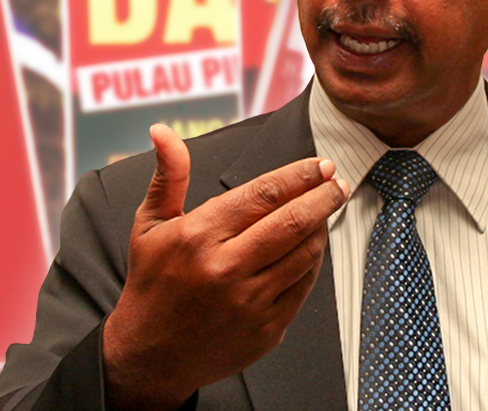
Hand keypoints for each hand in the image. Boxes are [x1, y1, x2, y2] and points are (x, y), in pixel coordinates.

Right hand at [102, 125, 350, 410]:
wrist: (151, 356)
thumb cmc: (152, 283)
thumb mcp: (149, 225)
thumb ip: (168, 175)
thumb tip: (162, 131)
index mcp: (198, 236)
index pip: (262, 194)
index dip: (299, 175)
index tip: (321, 165)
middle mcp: (225, 268)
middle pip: (292, 222)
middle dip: (323, 197)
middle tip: (338, 182)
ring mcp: (249, 302)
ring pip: (304, 254)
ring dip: (321, 227)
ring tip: (325, 210)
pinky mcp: (266, 329)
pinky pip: (303, 286)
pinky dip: (313, 262)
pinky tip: (312, 246)